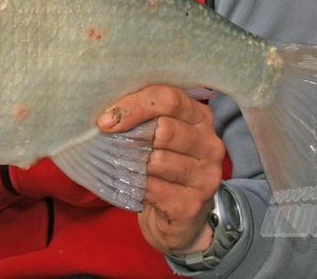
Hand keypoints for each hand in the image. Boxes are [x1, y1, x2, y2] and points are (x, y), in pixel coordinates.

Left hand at [97, 85, 224, 254]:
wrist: (177, 218)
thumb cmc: (161, 166)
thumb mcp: (156, 134)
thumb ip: (142, 117)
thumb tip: (108, 114)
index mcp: (200, 117)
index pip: (170, 99)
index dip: (134, 106)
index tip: (106, 120)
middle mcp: (210, 144)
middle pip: (165, 129)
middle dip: (132, 137)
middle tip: (115, 146)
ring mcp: (206, 176)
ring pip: (158, 160)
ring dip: (134, 164)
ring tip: (128, 168)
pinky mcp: (192, 204)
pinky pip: (153, 188)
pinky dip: (137, 186)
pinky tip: (136, 187)